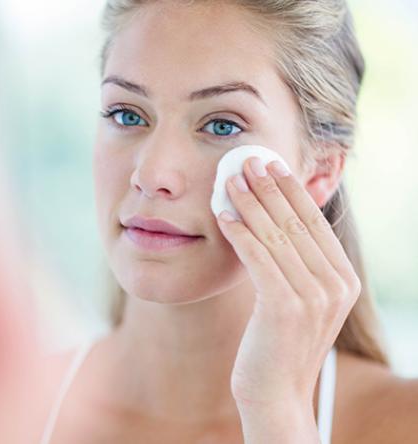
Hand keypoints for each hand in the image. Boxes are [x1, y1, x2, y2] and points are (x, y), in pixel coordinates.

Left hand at [216, 156, 360, 409]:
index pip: (314, 223)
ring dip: (249, 203)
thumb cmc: (277, 344)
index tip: (270, 164)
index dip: (290, 190)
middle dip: (268, 187)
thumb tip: (273, 219)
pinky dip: (239, 233)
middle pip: (295, 223)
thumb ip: (296, 264)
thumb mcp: (298, 300)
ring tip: (229, 181)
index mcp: (343, 280)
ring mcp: (314, 297)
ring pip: (275, 236)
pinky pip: (258, 258)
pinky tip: (222, 216)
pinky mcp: (285, 307)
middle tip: (246, 161)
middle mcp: (336, 286)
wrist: (275, 394)